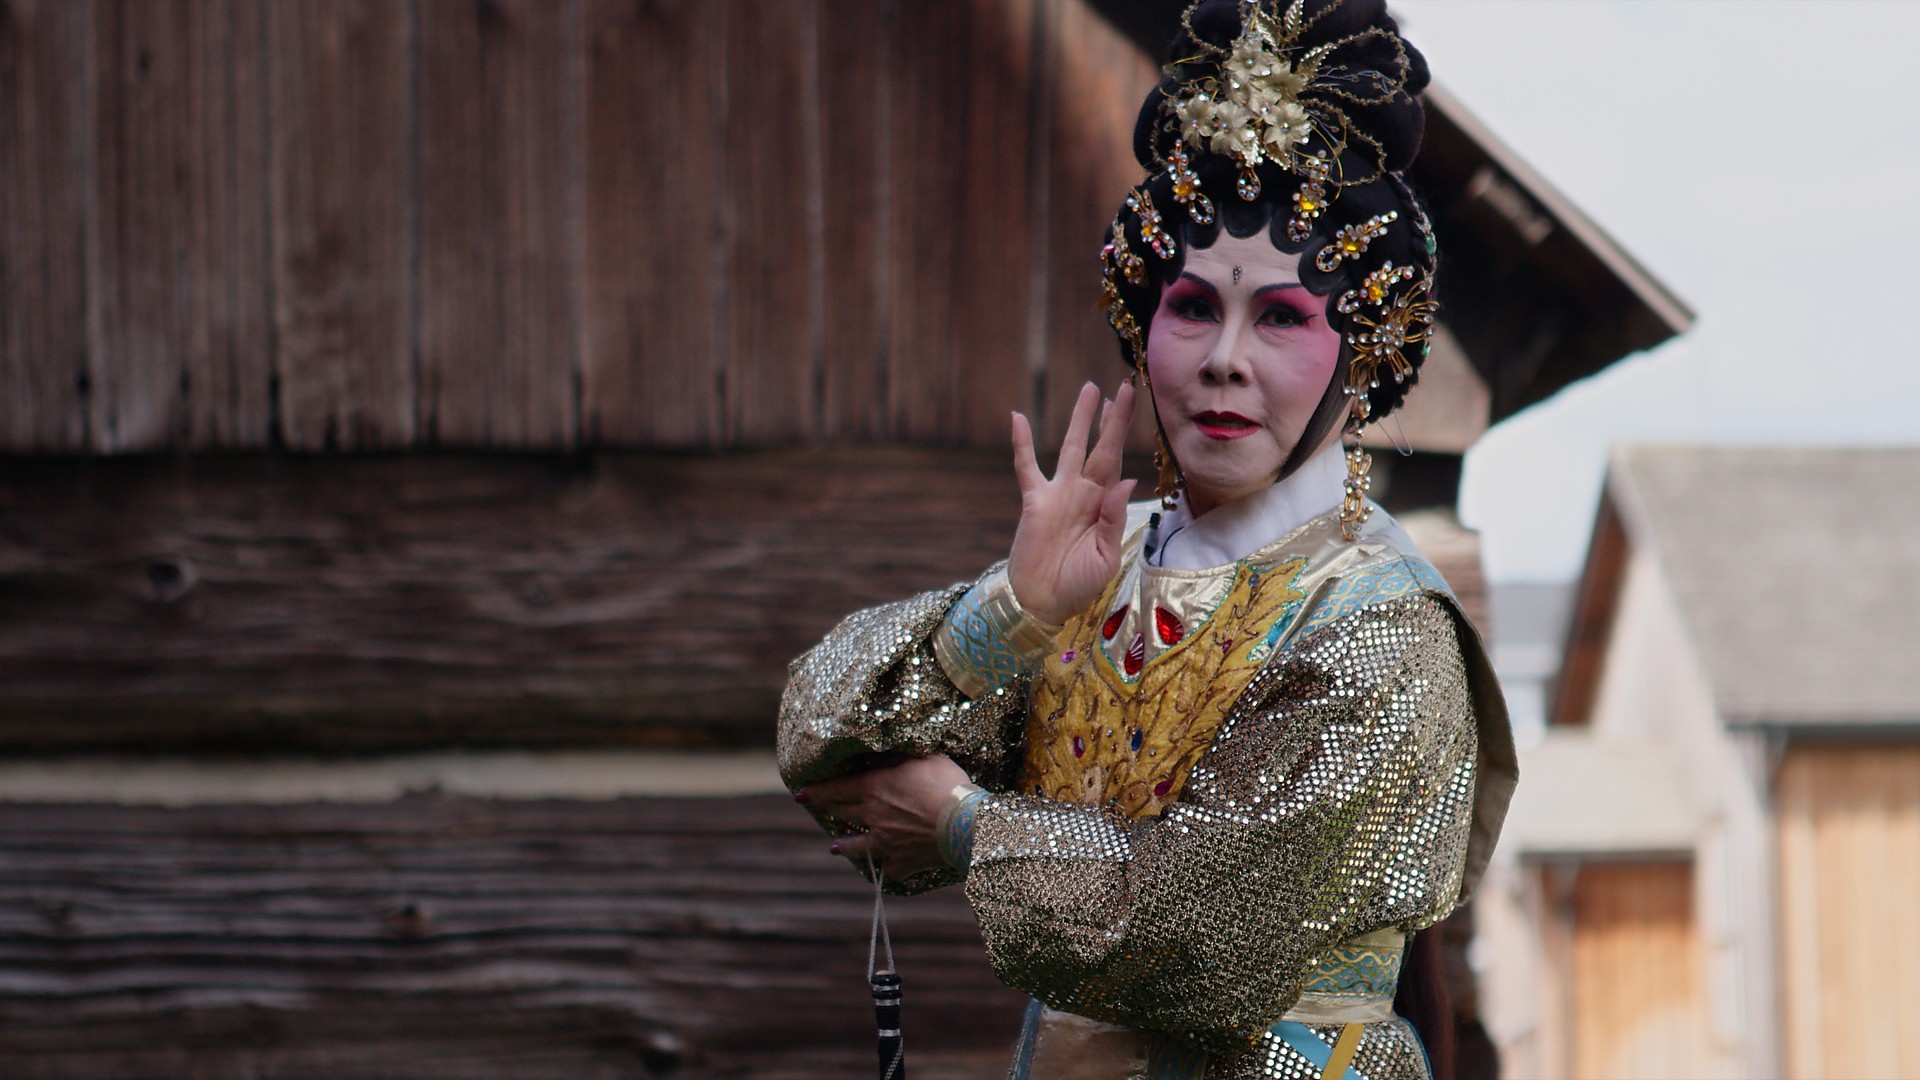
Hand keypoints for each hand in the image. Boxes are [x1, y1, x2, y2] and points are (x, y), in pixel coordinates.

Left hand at [798, 755, 970, 878]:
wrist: (965, 823)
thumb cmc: (946, 783)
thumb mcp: (920, 757)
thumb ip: (894, 757)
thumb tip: (875, 756)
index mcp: (873, 787)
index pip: (835, 788)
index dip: (816, 791)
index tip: (800, 793)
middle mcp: (873, 816)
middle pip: (843, 812)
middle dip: (829, 808)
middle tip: (820, 807)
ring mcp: (886, 842)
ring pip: (857, 846)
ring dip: (843, 846)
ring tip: (834, 847)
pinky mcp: (904, 862)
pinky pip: (890, 869)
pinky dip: (887, 869)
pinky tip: (886, 870)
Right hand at [1007, 381, 1137, 626]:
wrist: (1043, 602)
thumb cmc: (1079, 585)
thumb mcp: (1106, 557)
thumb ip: (1114, 518)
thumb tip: (1128, 478)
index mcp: (1106, 505)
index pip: (1120, 462)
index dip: (1128, 435)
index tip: (1138, 407)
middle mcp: (1084, 492)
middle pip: (1101, 446)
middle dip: (1112, 419)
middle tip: (1124, 387)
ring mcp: (1058, 493)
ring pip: (1071, 447)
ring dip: (1080, 420)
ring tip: (1089, 390)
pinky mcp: (1034, 501)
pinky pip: (1027, 466)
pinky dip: (1023, 442)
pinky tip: (1018, 417)